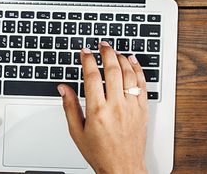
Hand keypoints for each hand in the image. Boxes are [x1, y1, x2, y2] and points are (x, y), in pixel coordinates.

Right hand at [59, 42, 147, 173]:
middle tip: (101, 45)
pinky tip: (132, 61)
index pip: (92, 77)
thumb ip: (70, 107)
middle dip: (106, 53)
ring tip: (115, 51)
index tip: (85, 52)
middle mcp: (116, 106)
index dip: (88, 60)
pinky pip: (142, 83)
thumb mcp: (77, 132)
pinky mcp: (142, 109)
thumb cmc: (100, 152)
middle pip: (112, 69)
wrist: (123, 167)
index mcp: (98, 111)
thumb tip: (63, 88)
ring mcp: (132, 106)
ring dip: (121, 58)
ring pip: (129, 73)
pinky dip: (137, 69)